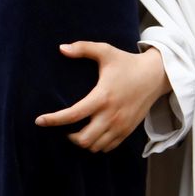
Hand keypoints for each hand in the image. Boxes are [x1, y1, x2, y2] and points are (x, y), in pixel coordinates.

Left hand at [36, 43, 168, 151]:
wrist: (155, 76)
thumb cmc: (127, 63)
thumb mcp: (105, 51)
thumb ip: (83, 48)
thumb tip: (61, 48)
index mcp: (102, 97)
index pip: (73, 115)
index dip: (54, 120)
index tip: (39, 121)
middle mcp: (111, 115)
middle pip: (83, 139)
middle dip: (69, 136)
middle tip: (63, 127)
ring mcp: (120, 126)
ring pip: (95, 146)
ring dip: (82, 142)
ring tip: (76, 131)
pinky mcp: (127, 131)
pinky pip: (108, 147)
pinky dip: (96, 145)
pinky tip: (91, 134)